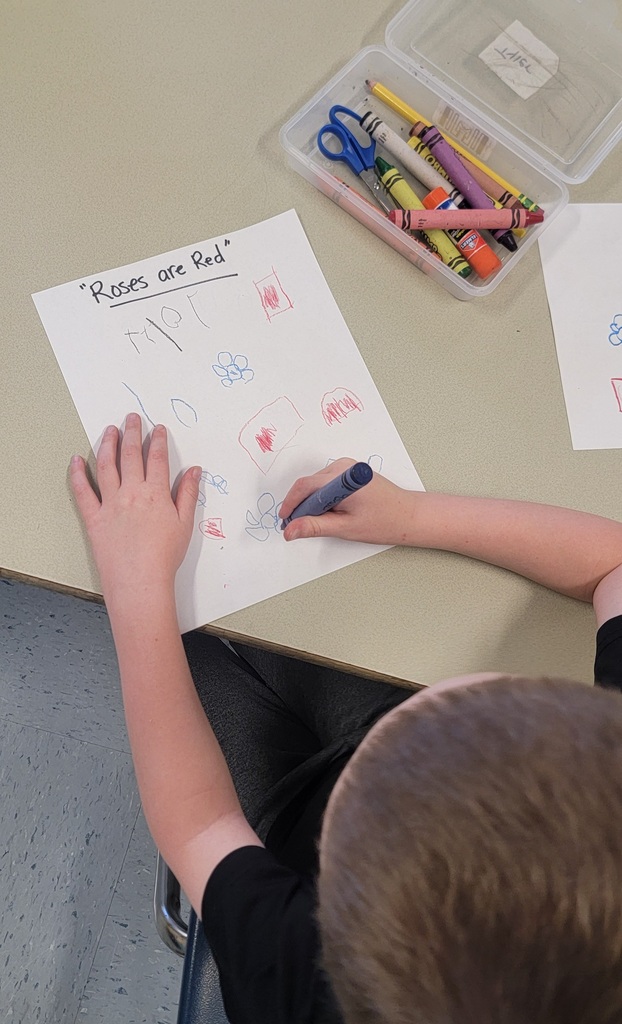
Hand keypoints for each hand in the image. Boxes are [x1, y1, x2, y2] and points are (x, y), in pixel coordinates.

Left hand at [70, 413, 200, 605]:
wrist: (139, 580)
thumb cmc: (164, 557)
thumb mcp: (185, 524)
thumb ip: (189, 494)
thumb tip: (195, 471)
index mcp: (156, 494)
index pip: (157, 459)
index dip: (157, 441)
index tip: (157, 428)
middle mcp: (132, 493)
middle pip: (131, 455)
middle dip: (132, 433)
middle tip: (132, 418)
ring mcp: (110, 504)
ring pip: (106, 466)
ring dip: (108, 444)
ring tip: (109, 430)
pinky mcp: (93, 517)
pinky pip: (82, 491)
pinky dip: (78, 474)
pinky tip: (76, 459)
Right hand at [280, 458, 414, 544]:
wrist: (408, 515)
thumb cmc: (383, 521)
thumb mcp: (345, 528)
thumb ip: (315, 527)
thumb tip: (291, 530)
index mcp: (343, 479)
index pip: (305, 487)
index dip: (291, 504)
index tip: (286, 521)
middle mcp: (344, 467)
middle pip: (309, 484)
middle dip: (301, 505)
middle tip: (299, 526)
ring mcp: (347, 467)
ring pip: (316, 483)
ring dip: (312, 502)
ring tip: (319, 521)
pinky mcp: (350, 471)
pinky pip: (326, 482)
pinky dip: (322, 497)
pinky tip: (329, 512)